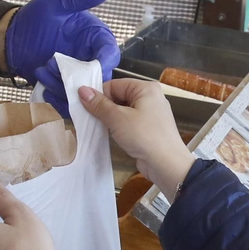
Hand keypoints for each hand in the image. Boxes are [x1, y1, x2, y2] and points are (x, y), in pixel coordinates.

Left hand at [5, 0, 121, 116]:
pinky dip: (56, 99)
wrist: (11, 38)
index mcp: (95, 38)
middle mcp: (89, 59)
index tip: (93, 65)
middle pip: (99, 78)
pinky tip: (41, 82)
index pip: (109, 53)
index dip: (105, 61)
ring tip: (42, 69)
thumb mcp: (58, 2)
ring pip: (83, 94)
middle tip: (55, 65)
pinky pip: (68, 103)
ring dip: (63, 86)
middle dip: (78, 77)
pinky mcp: (63, 91)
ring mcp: (76, 77)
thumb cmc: (35, 17)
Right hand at [77, 79, 194, 195]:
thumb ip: (99, 104)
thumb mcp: (117, 119)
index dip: (100, 95)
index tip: (87, 108)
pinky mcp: (150, 127)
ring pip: (124, 110)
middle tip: (92, 119)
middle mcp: (151, 97)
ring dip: (112, 119)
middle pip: (120, 96)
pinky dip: (121, 127)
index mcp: (146, 88)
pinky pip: (131, 121)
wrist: (166, 164)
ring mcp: (152, 113)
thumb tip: (82, 90)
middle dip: (106, 108)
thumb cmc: (143, 137)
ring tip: (103, 128)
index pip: (115, 84)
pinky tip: (113, 135)